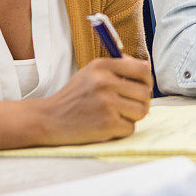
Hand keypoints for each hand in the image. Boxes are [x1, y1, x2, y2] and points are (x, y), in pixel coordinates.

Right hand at [36, 55, 152, 144]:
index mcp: (102, 66)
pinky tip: (108, 125)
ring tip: (119, 115)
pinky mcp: (106, 124)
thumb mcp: (91, 72)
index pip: (142, 69)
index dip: (147, 80)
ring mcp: (106, 103)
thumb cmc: (75, 95)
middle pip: (145, 93)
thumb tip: (147, 67)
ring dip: (134, 116)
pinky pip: (131, 127)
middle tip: (130, 105)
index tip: (143, 87)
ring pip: (142, 111)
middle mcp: (105, 82)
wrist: (48, 119)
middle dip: (141, 101)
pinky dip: (122, 129)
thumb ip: (118, 67)